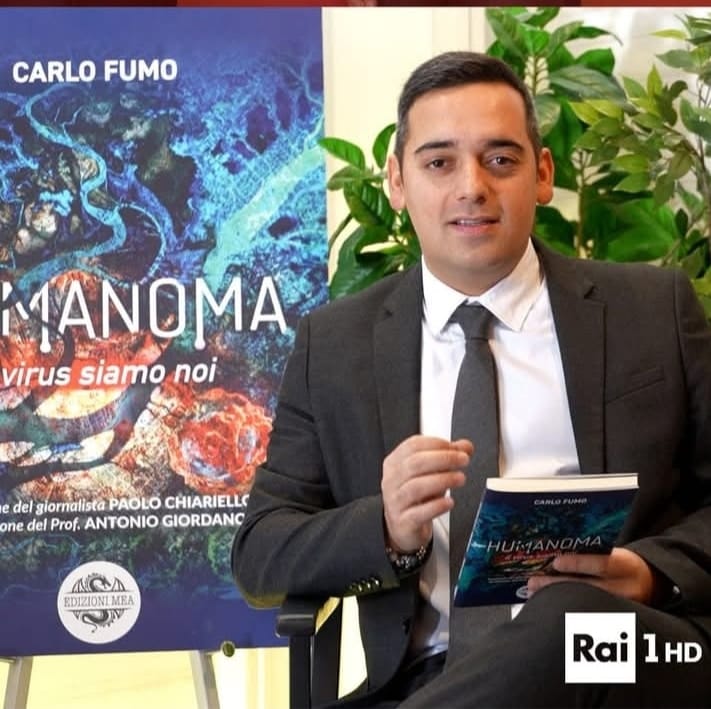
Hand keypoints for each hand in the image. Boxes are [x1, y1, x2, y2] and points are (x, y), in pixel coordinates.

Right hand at [381, 435, 470, 551]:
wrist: (403, 527)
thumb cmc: (417, 496)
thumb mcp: (431, 473)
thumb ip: (447, 457)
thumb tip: (465, 446)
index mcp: (395, 462)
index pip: (413, 446)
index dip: (436, 444)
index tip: (457, 448)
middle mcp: (391, 480)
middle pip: (415, 463)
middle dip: (443, 459)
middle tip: (463, 460)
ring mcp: (395, 501)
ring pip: (416, 487)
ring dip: (443, 480)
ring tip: (460, 478)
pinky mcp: (403, 522)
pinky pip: (419, 513)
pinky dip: (437, 506)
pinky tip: (449, 502)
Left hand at [527, 547, 655, 604]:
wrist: (649, 583)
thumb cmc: (622, 564)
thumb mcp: (614, 553)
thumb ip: (591, 554)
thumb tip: (555, 556)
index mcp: (626, 566)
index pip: (601, 565)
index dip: (578, 564)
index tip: (555, 562)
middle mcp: (627, 589)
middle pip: (588, 588)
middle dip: (557, 585)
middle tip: (533, 582)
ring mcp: (622, 609)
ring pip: (585, 605)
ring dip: (557, 599)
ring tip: (535, 594)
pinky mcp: (616, 622)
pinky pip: (587, 616)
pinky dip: (566, 609)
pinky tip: (550, 605)